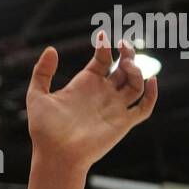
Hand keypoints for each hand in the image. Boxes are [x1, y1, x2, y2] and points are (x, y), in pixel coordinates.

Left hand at [26, 31, 158, 170]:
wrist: (55, 155)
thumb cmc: (44, 129)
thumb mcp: (37, 96)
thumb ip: (42, 72)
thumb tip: (51, 48)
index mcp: (85, 83)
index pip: (103, 59)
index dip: (105, 45)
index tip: (102, 34)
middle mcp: (102, 93)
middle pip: (123, 68)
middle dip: (128, 54)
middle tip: (124, 44)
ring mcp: (114, 107)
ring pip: (136, 83)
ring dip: (137, 70)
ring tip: (127, 64)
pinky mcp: (123, 122)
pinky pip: (144, 108)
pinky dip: (152, 95)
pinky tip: (150, 81)